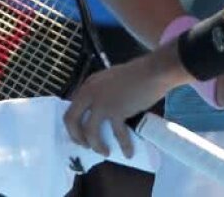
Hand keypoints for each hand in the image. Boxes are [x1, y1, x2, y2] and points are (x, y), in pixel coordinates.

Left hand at [63, 47, 183, 157]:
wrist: (153, 71)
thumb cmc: (137, 73)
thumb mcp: (111, 80)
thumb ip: (102, 92)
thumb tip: (99, 109)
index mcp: (88, 85)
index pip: (71, 107)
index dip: (73, 124)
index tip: (80, 133)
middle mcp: (90, 94)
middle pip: (72, 120)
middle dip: (76, 136)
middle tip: (85, 145)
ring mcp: (102, 103)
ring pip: (90, 131)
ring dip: (95, 145)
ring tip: (104, 152)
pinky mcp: (117, 112)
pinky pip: (118, 134)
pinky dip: (123, 145)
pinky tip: (128, 153)